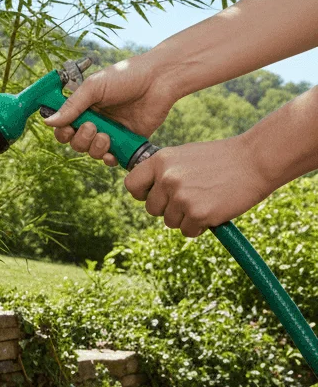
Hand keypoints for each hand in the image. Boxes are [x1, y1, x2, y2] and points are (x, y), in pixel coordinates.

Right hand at [43, 55, 177, 166]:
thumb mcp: (94, 87)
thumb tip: (47, 122)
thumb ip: (72, 106)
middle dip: (80, 139)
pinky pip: (111, 158)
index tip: (68, 127)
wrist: (160, 80)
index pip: (63, 125)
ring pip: (91, 152)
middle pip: (75, 142)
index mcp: (83, 106)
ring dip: (95, 148)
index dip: (62, 131)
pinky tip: (112, 152)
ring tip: (106, 135)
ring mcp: (110, 132)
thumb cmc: (126, 76)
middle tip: (93, 126)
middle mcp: (94, 120)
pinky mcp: (126, 141)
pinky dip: (109, 158)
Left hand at [124, 137, 272, 236]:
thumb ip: (163, 170)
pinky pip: (187, 231)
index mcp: (160, 161)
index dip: (142, 194)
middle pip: (151, 209)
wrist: (255, 161)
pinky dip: (199, 227)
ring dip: (185, 218)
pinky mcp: (198, 213)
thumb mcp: (184, 155)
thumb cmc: (220, 158)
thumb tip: (144, 188)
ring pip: (169, 222)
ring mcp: (181, 197)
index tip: (155, 194)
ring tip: (205, 200)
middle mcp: (167, 178)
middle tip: (190, 198)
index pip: (131, 185)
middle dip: (168, 208)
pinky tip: (213, 210)